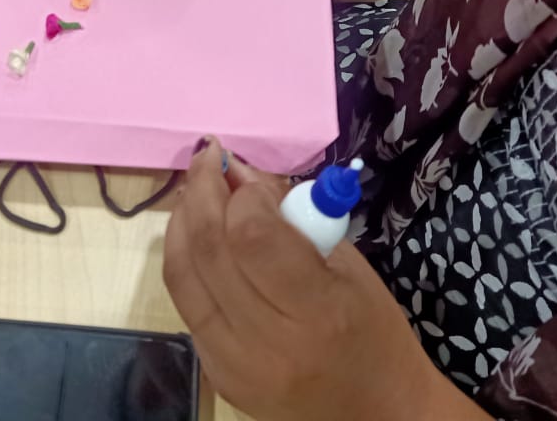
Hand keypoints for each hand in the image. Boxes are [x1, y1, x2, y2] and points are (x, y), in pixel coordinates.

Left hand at [164, 139, 487, 420]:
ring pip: (182, 276)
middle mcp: (267, 342)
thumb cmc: (373, 330)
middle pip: (209, 250)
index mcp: (316, 311)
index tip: (247, 175)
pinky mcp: (215, 375)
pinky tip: (198, 237)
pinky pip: (186, 305)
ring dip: (182, 222)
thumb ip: (291, 219)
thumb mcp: (348, 265)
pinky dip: (187, 262)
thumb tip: (239, 172)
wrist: (374, 412)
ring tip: (195, 191)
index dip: (241, 194)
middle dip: (201, 192)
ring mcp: (233, 364)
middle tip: (208, 160)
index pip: (253, 236)